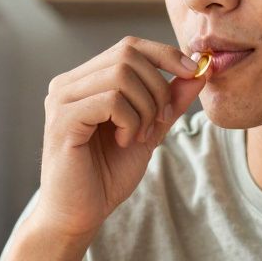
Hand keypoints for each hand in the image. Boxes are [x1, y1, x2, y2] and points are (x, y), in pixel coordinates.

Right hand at [34, 37, 207, 241]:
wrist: (79, 214)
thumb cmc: (106, 176)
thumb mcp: (148, 133)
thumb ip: (169, 102)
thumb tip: (199, 71)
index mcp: (85, 81)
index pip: (129, 46)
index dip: (165, 54)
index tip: (192, 73)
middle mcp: (68, 84)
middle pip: (128, 54)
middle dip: (158, 88)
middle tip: (159, 123)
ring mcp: (61, 99)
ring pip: (122, 75)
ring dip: (145, 108)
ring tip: (139, 137)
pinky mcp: (62, 119)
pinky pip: (111, 100)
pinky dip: (130, 121)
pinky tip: (124, 142)